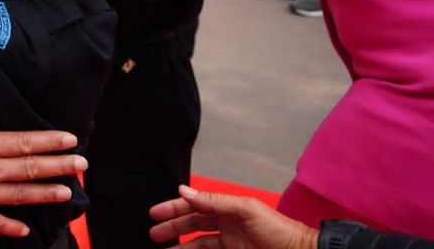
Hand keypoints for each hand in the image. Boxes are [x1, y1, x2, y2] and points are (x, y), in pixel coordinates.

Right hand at [0, 108, 83, 237]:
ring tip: (67, 192)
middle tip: (82, 164)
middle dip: (60, 166)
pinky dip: (12, 227)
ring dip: (46, 193)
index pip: (23, 141)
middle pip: (30, 168)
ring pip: (20, 195)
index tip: (70, 139)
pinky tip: (24, 229)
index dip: (50, 140)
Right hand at [149, 186, 318, 248]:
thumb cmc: (281, 231)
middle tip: (154, 234)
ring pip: (199, 244)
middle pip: (193, 224)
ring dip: (181, 247)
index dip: (174, 208)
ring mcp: (231, 243)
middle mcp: (227, 225)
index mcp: (228, 208)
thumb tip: (185, 190)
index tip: (155, 213)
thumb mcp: (246, 209)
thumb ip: (214, 200)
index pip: (195, 205)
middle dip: (172, 228)